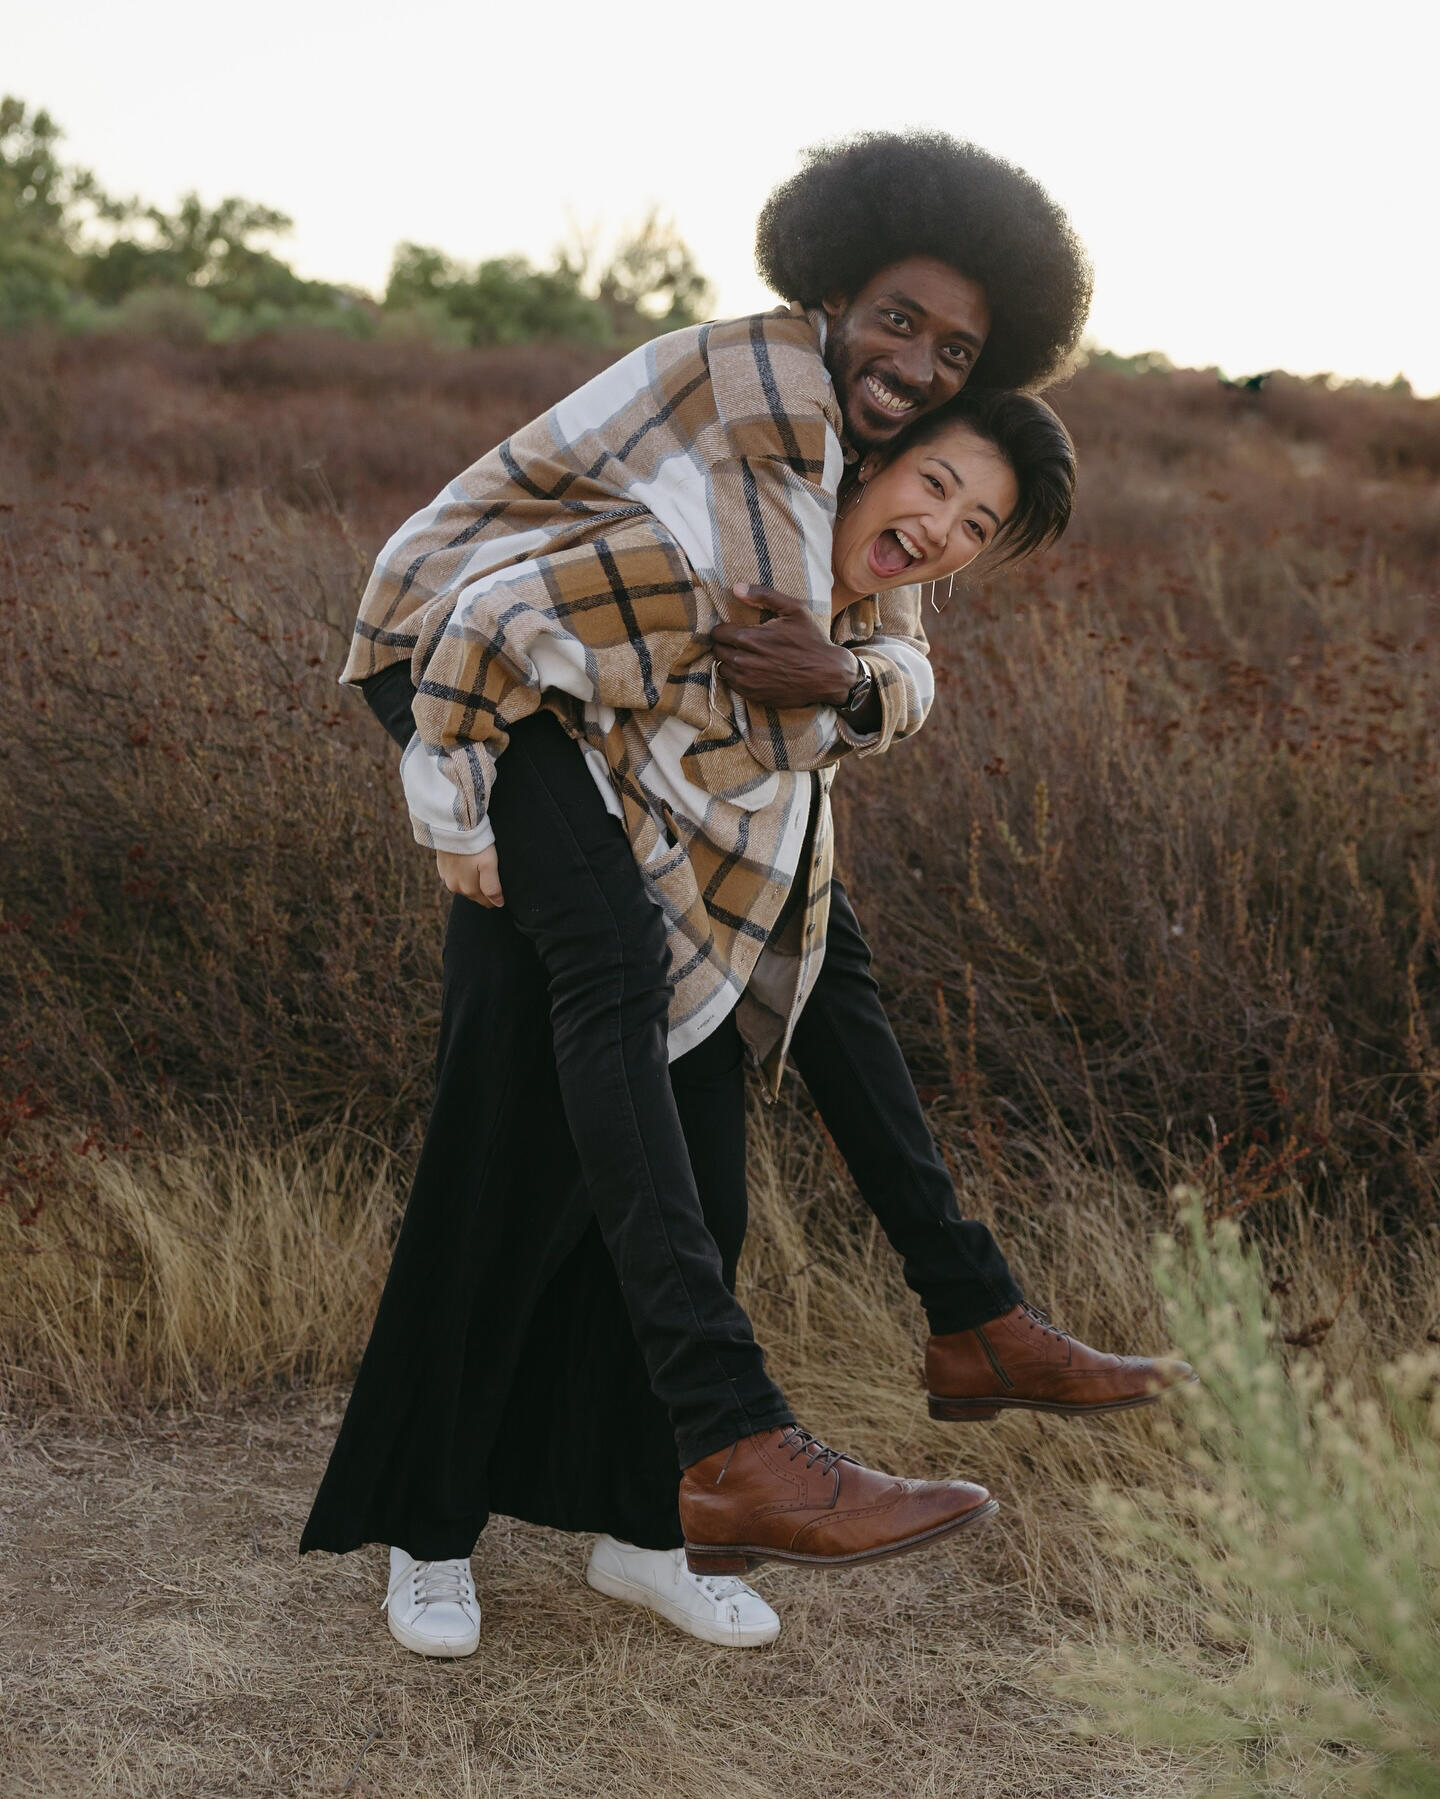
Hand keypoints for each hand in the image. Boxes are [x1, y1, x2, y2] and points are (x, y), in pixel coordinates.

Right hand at [435, 844, 503, 906]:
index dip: (496, 896)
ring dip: (472, 879)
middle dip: (484, 888)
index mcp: (469, 890)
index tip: (500, 883)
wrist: (453, 827)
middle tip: (491, 870)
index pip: (486, 901)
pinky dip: (462, 871)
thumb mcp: (489, 865)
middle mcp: (455, 887)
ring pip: (464, 884)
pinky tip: (467, 860)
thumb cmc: (475, 845)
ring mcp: (446, 878)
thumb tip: (498, 904)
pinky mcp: (442, 868)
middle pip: (475, 894)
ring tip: (479, 864)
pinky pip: (455, 875)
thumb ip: (492, 887)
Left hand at [712, 584, 859, 708]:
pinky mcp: (754, 696)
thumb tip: (736, 588)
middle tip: (739, 642)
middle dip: (725, 644)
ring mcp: (749, 681)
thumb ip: (764, 595)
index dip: (723, 629)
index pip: (718, 633)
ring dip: (730, 661)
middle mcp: (745, 661)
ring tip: (745, 656)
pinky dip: (738, 677)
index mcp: (751, 638)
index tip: (732, 629)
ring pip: (723, 668)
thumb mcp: (795, 609)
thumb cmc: (812, 639)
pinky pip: (733, 685)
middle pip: (718, 651)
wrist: (827, 674)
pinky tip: (752, 670)